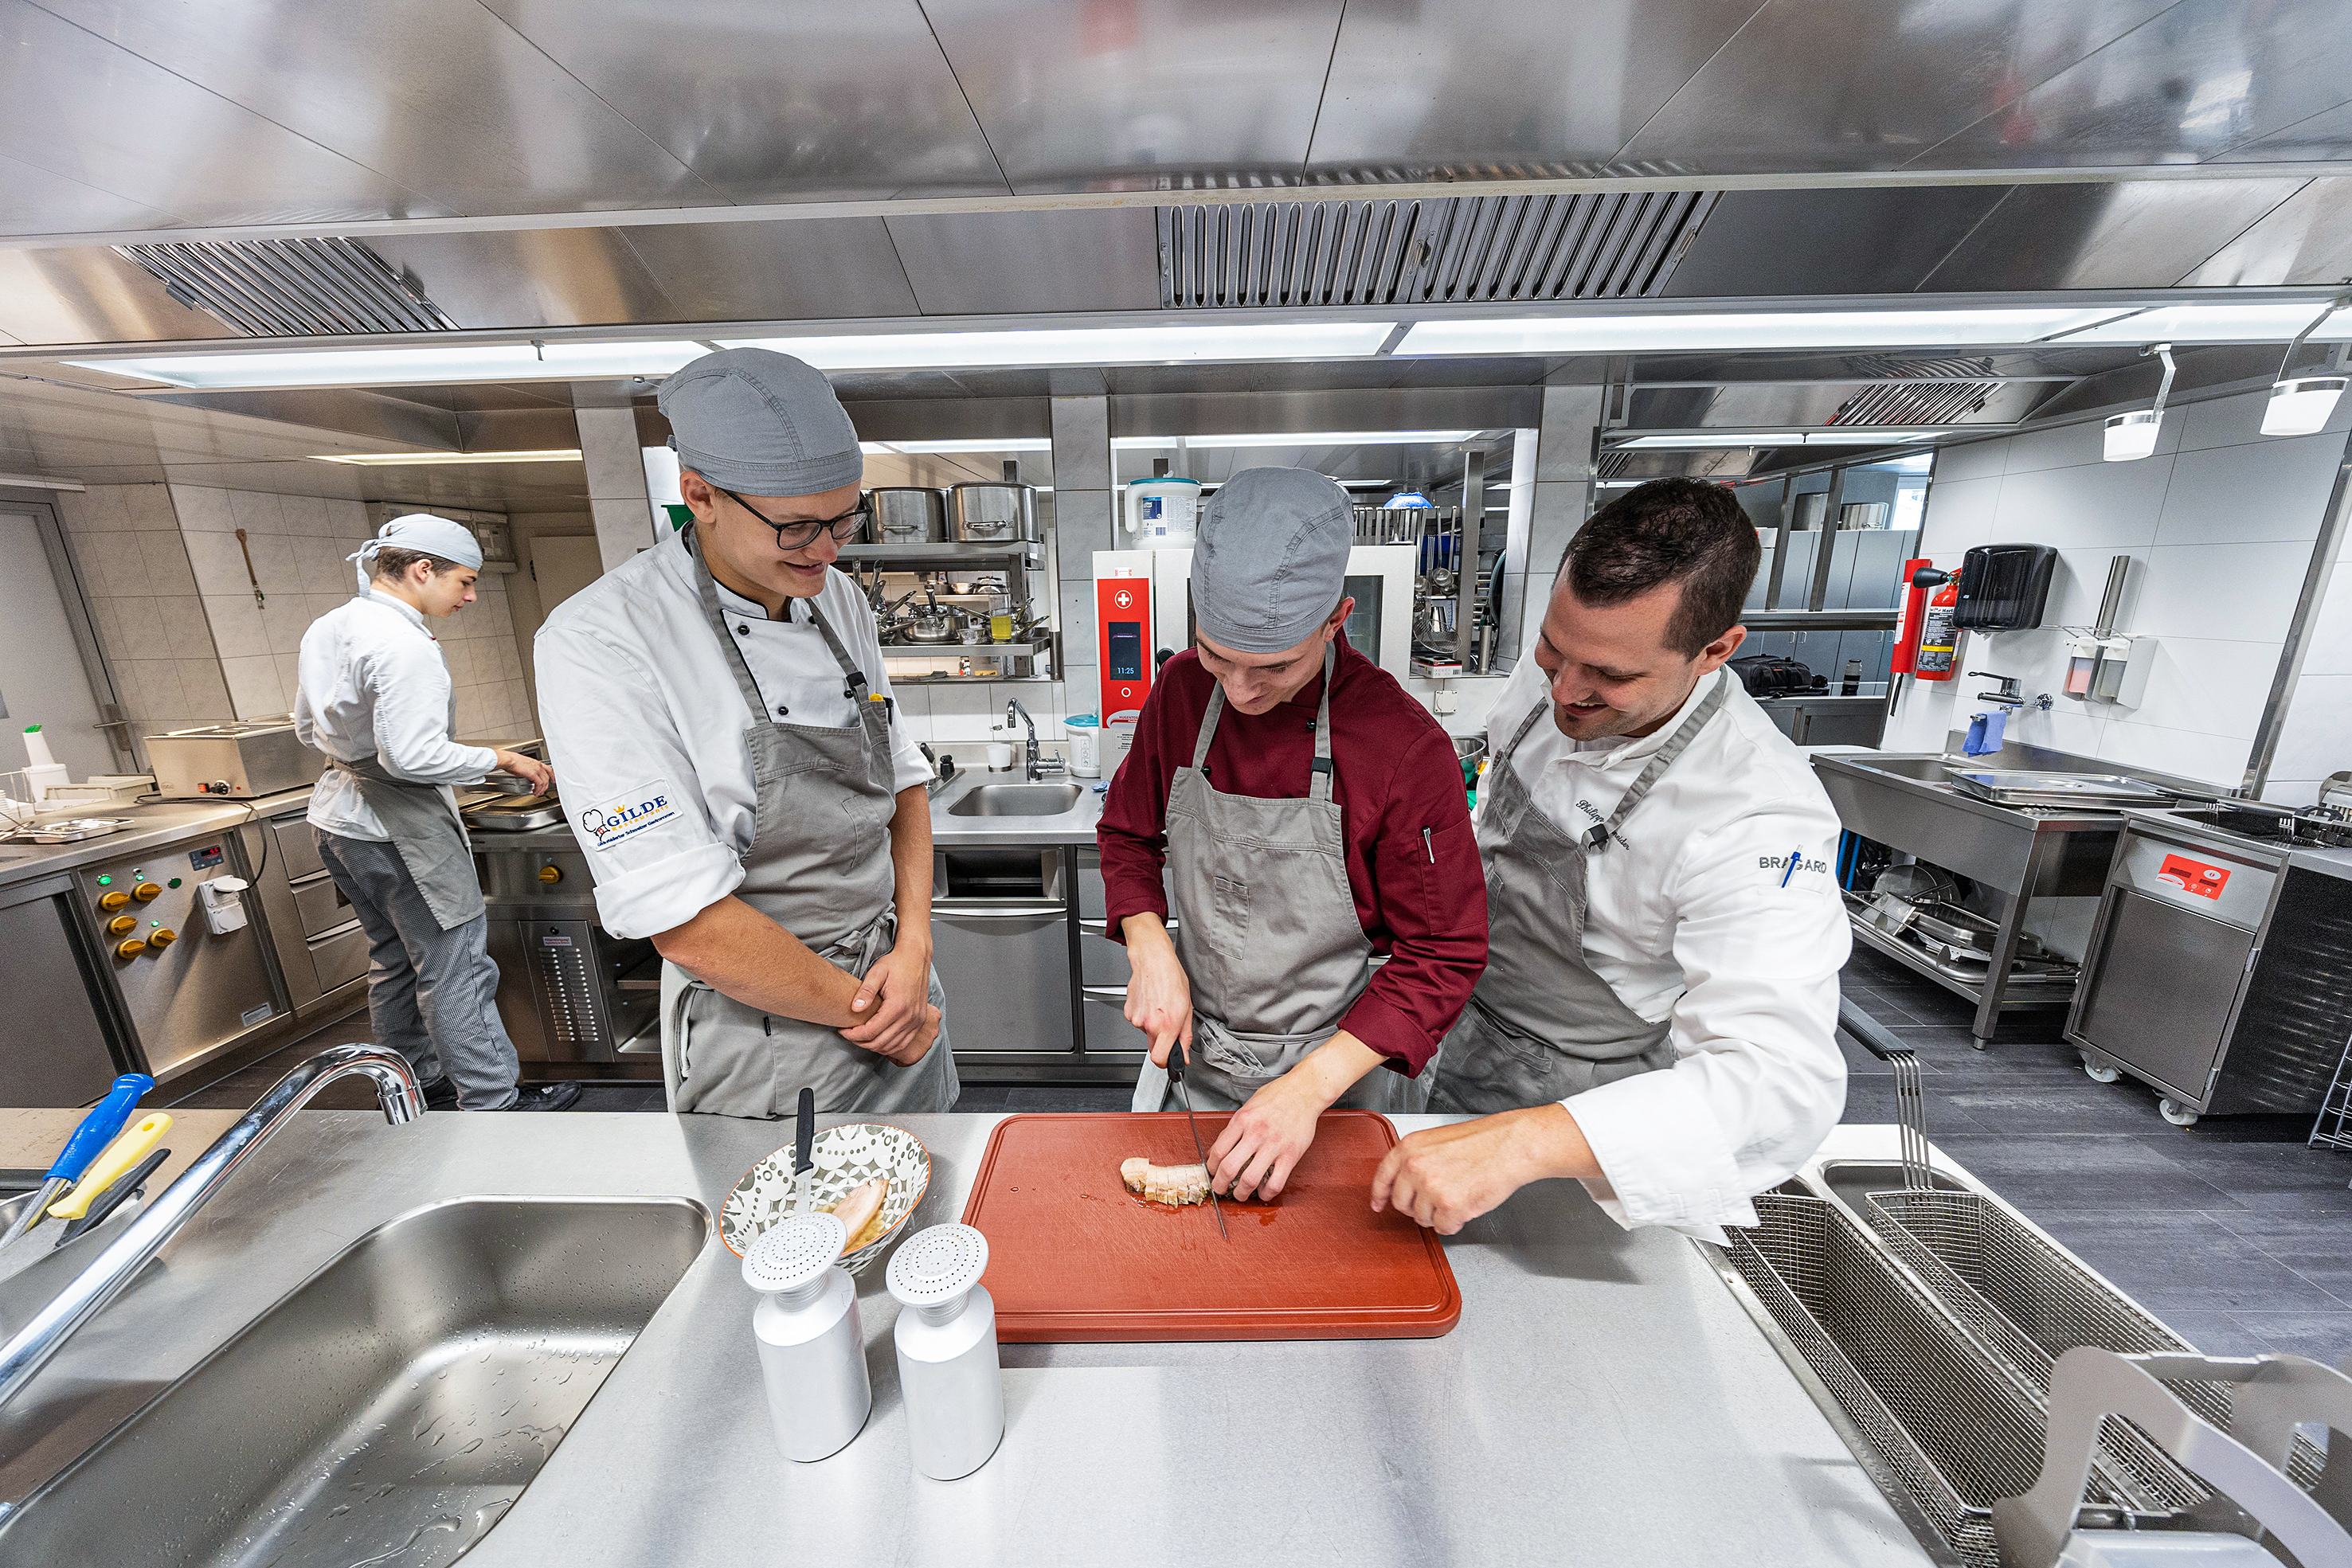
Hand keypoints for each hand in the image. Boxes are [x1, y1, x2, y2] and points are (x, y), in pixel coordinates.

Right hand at [494, 749, 552, 790]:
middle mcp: (538, 766)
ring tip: (537, 793)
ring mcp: (536, 769)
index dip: (552, 775)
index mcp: (536, 763)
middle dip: (545, 786)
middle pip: (547, 777)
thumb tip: (527, 775)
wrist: (509, 760)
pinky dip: (538, 789)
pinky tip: (535, 792)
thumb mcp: (523, 765)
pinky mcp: (533, 774)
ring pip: (544, 782)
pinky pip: (539, 784)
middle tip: (542, 791)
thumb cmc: (512, 761)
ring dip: (541, 789)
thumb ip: (528, 770)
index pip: (548, 769)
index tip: (553, 780)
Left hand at [839, 938, 938, 1065]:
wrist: (917, 958)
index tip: (842, 1030)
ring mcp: (917, 1021)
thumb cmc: (896, 964)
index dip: (853, 1035)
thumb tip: (855, 1008)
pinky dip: (888, 1046)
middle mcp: (909, 1017)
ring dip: (873, 1046)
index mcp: (898, 1006)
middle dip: (860, 1042)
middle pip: (880, 1042)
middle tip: (848, 1034)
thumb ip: (866, 991)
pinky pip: (903, 1043)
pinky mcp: (919, 1022)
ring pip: (891, 1046)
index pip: (871, 1031)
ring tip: (860, 1037)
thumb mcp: (877, 972)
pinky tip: (877, 1040)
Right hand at [1121, 919, 1192, 1067]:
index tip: (1169, 1062)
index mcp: (1167, 1025)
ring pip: (1146, 1032)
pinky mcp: (1128, 1012)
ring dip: (1153, 1025)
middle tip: (1168, 1023)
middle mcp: (1149, 1024)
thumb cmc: (1172, 979)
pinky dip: (1144, 1015)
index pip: (1159, 1059)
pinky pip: (1138, 1021)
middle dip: (1162, 1041)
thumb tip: (1184, 1054)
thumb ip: (1185, 1036)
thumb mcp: (1187, 1008)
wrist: (1153, 961)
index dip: (1165, 1064)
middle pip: (1153, 1047)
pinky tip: (1151, 1002)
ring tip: (1160, 1006)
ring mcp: (1136, 1019)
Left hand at [1208, 1070, 1326, 1199]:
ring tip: (1240, 1194)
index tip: (1213, 1171)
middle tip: (1220, 1188)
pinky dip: (1266, 1193)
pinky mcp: (1291, 1155)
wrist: (1304, 1091)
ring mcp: (1274, 1145)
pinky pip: (1275, 1182)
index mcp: (1242, 1120)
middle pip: (1229, 1168)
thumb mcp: (1248, 1106)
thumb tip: (1221, 1148)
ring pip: (1250, 1179)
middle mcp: (1256, 1133)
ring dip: (1241, 1193)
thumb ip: (1235, 1127)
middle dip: (1220, 1184)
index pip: (1218, 1150)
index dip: (1211, 1166)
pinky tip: (1263, 1191)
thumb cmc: (1277, 1096)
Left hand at [1370, 1106, 1584, 1234]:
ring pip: (1422, 1219)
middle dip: (1417, 1207)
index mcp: (1410, 1147)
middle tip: (1437, 1201)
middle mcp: (1414, 1166)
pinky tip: (1466, 1207)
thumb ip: (1417, 1159)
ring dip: (1438, 1215)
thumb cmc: (1483, 1141)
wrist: (1511, 1146)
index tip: (1378, 1204)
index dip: (1380, 1194)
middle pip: (1401, 1203)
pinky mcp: (1449, 1206)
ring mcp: (1430, 1187)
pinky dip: (1454, 1223)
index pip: (1382, 1176)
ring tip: (1458, 1197)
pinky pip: (1443, 1228)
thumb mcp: (1438, 1140)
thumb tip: (1404, 1182)